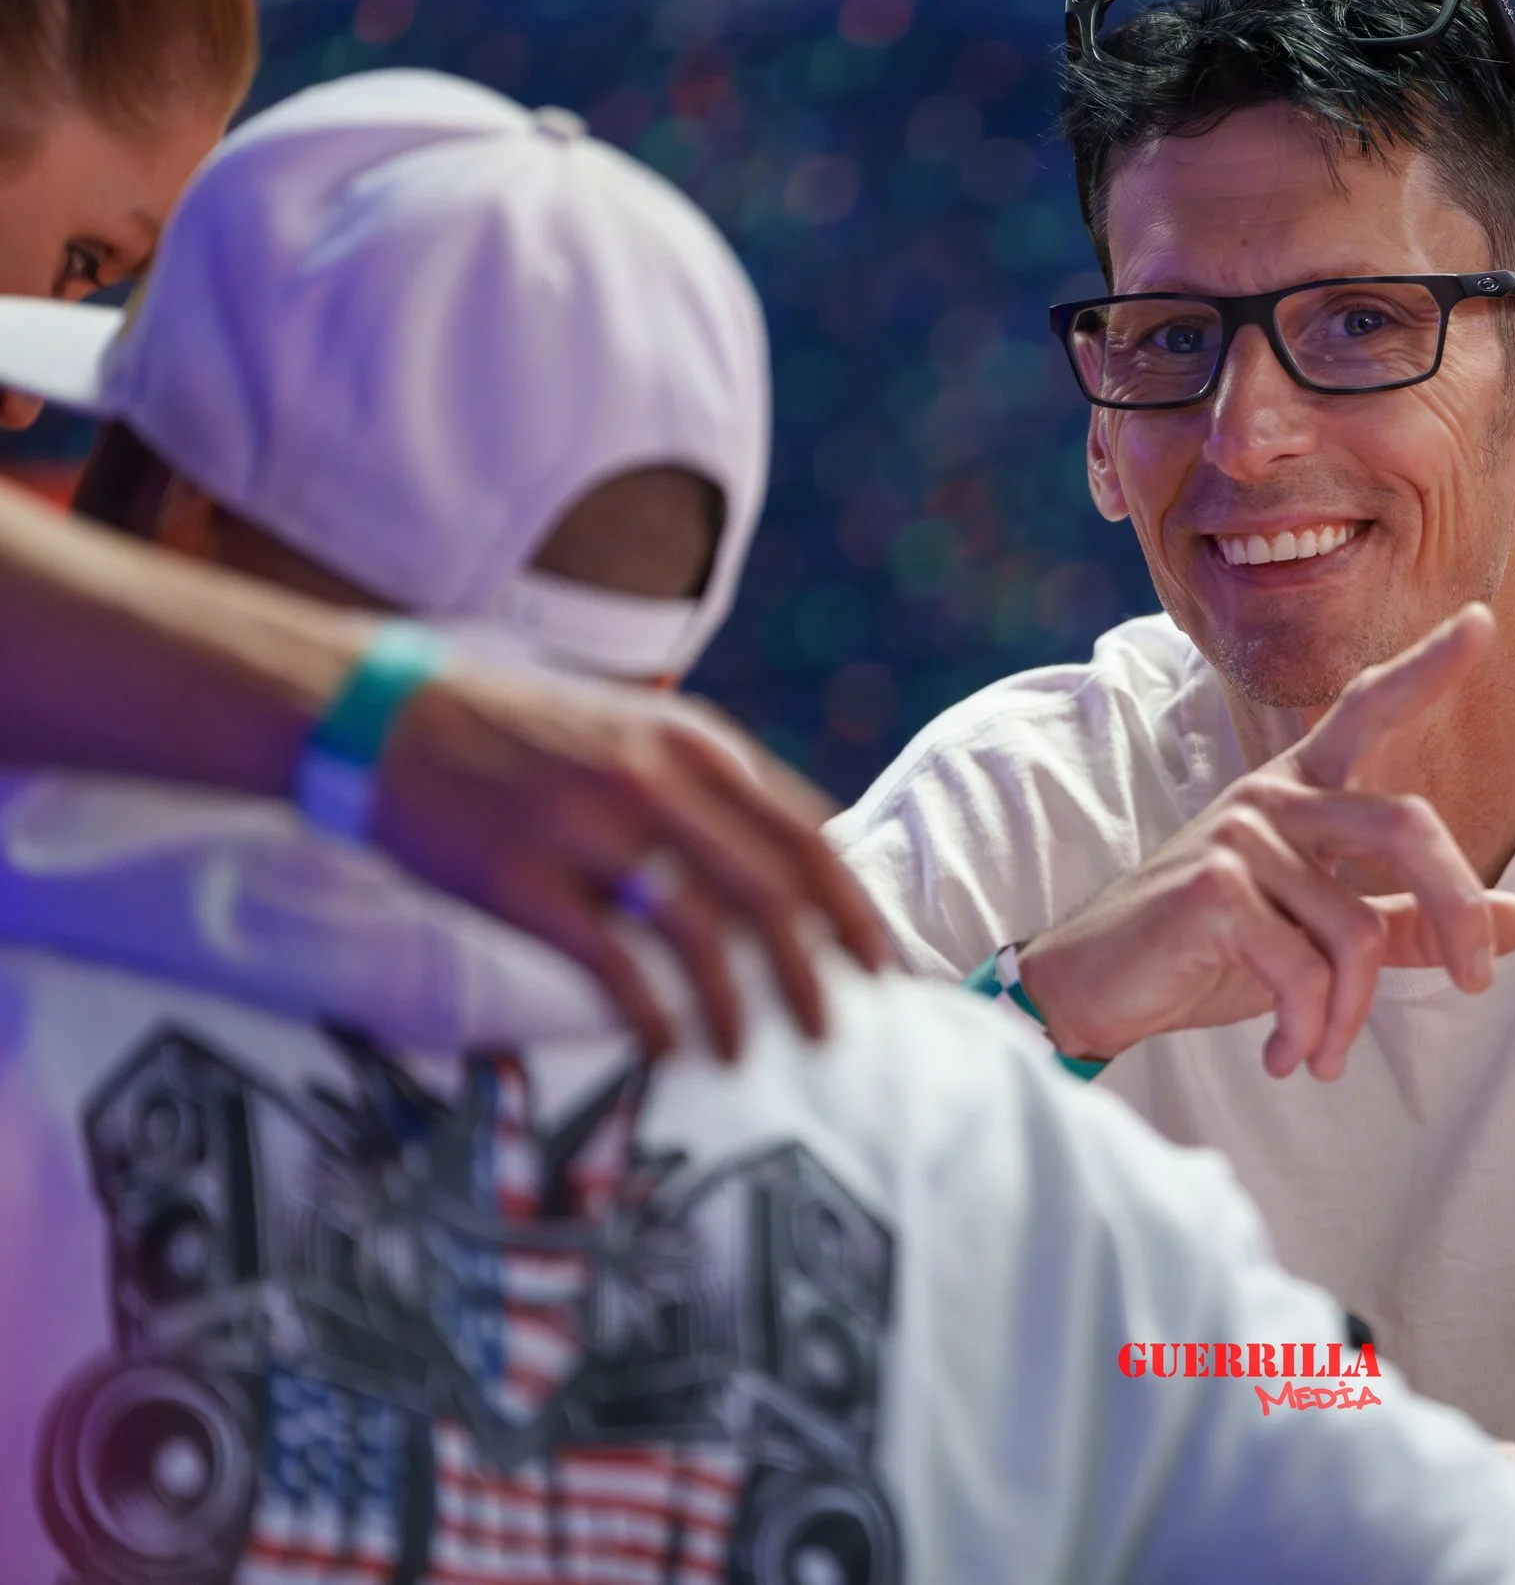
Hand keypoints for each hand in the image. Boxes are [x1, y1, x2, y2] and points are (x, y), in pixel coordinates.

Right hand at [367, 663, 892, 1057]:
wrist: (383, 716)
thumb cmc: (520, 735)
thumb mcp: (632, 728)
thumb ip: (708, 785)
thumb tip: (799, 859)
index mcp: (689, 742)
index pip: (804, 835)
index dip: (850, 908)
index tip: (877, 963)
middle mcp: (651, 780)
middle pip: (770, 892)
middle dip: (814, 971)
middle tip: (834, 1030)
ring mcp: (586, 830)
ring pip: (701, 934)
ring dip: (736, 1006)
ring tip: (746, 1053)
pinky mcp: (521, 882)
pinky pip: (612, 966)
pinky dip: (654, 1017)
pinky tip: (669, 1049)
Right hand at [1016, 604, 1514, 1079]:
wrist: (1094, 987)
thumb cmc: (1207, 954)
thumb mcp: (1319, 939)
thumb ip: (1410, 924)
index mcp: (1299, 792)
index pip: (1367, 710)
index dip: (1425, 667)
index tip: (1482, 621)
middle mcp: (1272, 796)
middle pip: (1408, 824)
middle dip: (1459, 908)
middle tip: (1477, 981)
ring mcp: (1240, 834)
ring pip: (1357, 931)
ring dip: (1351, 1016)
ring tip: (1323, 1054)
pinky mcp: (1214, 886)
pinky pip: (1306, 971)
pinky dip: (1309, 1028)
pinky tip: (1283, 1055)